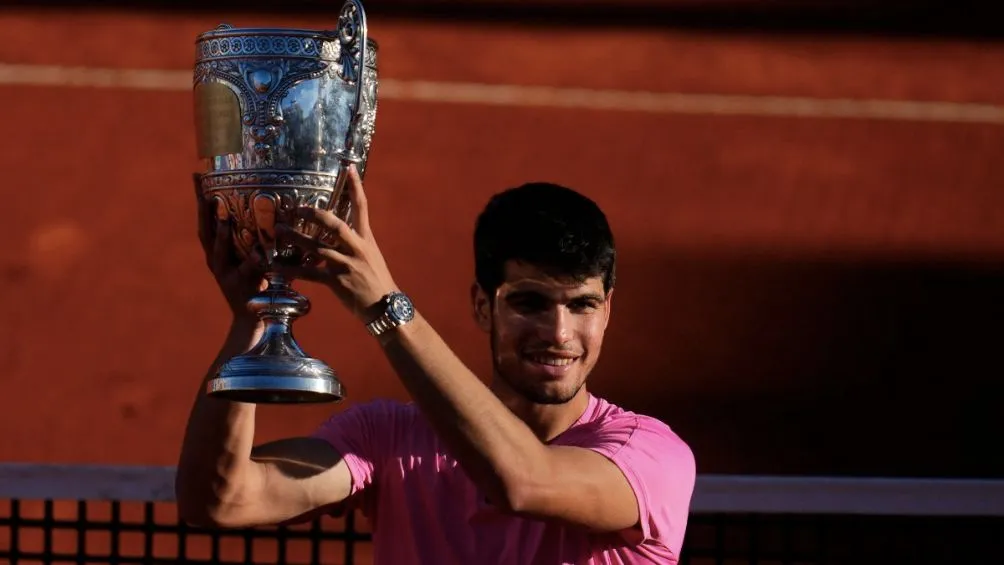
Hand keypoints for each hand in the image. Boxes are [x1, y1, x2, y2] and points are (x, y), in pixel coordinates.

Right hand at [194, 173, 267, 320]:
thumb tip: (280, 210)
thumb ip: (263, 238)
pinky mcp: (238, 287)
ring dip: (220, 232)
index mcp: (218, 251)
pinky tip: (257, 252)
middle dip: (202, 208)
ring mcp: (225, 274)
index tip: (198, 174)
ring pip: (219, 249)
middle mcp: (216, 260)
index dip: (201, 198)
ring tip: (223, 214)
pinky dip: (252, 261)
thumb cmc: (260, 284)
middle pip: (204, 230)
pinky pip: (246, 271)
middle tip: (202, 186)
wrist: (255, 320)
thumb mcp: (257, 258)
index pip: (206, 219)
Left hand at [275, 165, 397, 322]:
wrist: (386, 307)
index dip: (355, 187)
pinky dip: (292, 269)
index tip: (349, 168)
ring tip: (279, 230)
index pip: (361, 208)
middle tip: (297, 207)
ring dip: (296, 238)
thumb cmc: (377, 282)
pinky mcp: (337, 282)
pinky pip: (310, 273)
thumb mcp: (371, 257)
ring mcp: (347, 265)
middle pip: (335, 224)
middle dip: (314, 214)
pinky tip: (277, 267)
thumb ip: (355, 243)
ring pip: (318, 248)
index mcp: (366, 240)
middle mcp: (357, 249)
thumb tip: (339, 232)